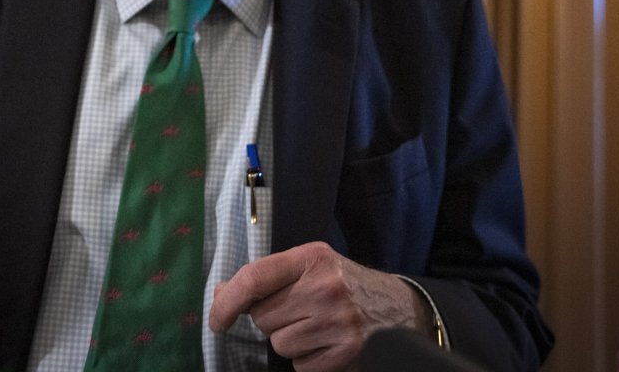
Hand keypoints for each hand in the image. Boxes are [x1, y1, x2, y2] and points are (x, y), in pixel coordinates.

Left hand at [209, 241, 422, 370]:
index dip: (227, 302)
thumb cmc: (344, 285)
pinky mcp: (347, 353)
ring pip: (280, 344)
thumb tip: (221, 295)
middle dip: (271, 319)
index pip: (254, 278)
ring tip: (316, 327)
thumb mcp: (310, 266)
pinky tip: (326, 343)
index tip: (217, 320)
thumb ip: (268, 277)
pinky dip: (308, 360)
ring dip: (290, 340)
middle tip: (297, 311)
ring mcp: (338, 322)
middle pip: (263, 317)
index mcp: (312, 258)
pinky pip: (300, 366)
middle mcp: (325, 287)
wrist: (401, 309)